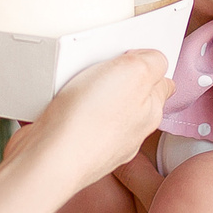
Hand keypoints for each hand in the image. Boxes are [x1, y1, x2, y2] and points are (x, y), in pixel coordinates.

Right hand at [0, 50, 170, 190]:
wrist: (49, 159)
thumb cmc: (91, 119)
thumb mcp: (135, 71)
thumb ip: (152, 61)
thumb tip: (152, 59)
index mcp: (150, 112)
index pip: (163, 84)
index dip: (150, 65)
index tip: (134, 54)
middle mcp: (130, 132)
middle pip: (131, 96)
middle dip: (119, 79)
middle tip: (102, 64)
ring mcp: (102, 143)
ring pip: (104, 109)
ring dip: (93, 93)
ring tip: (76, 81)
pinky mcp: (74, 147)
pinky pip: (76, 121)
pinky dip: (70, 110)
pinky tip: (59, 103)